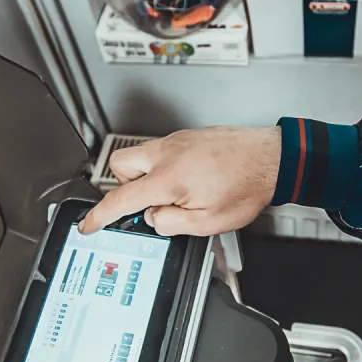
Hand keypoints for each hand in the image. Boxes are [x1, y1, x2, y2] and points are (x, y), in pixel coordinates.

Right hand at [78, 126, 280, 237]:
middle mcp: (167, 154)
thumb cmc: (247, 186)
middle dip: (125, 186)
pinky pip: (162, 152)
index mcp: (168, 178)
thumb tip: (154, 220)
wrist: (272, 159)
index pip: (121, 198)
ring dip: (148, 177)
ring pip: (141, 156)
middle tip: (148, 203)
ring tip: (177, 194)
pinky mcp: (188, 137)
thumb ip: (172, 224)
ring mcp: (177, 141)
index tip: (88, 224)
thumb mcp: (208, 223)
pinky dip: (166, 169)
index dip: (100, 215)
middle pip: (120, 164)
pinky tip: (192, 181)